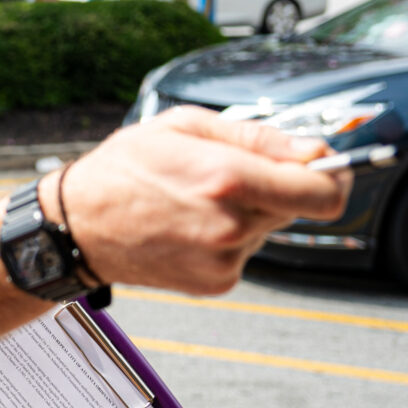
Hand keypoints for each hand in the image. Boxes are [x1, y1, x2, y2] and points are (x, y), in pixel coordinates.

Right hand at [51, 106, 350, 295]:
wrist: (75, 227)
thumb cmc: (122, 170)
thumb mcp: (183, 126)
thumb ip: (257, 136)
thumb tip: (312, 150)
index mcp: (227, 179)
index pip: (322, 190)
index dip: (331, 174)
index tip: (319, 163)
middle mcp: (231, 225)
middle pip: (299, 206)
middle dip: (278, 186)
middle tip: (233, 174)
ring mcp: (224, 259)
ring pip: (270, 228)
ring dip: (249, 212)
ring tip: (195, 200)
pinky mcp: (216, 282)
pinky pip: (245, 251)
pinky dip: (228, 237)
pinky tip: (188, 225)